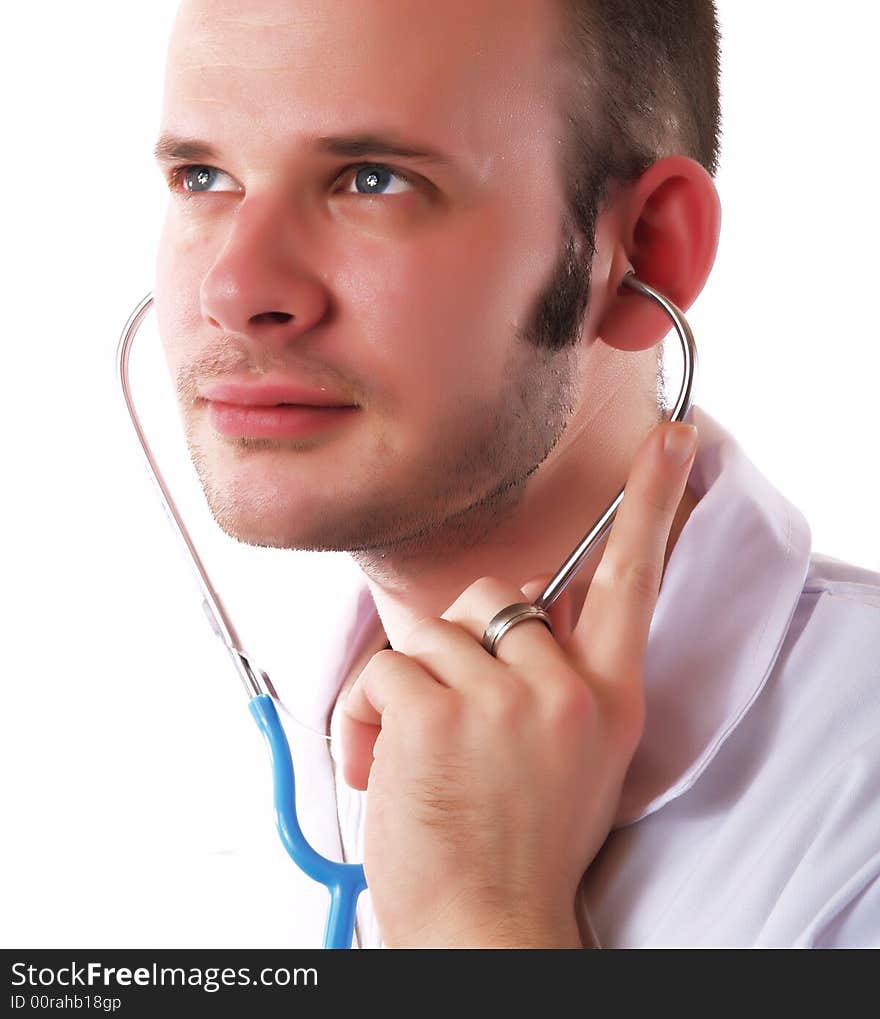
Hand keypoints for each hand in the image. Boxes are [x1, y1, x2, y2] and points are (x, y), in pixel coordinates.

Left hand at [340, 419, 698, 947]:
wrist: (488, 930)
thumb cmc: (516, 846)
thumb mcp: (572, 757)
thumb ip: (557, 680)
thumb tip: (516, 617)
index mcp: (609, 698)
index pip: (633, 581)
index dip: (651, 502)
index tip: (671, 439)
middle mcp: (567, 690)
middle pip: (498, 598)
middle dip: (461, 647)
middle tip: (454, 723)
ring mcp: (505, 699)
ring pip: (431, 635)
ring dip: (407, 693)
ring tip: (416, 760)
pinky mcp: (440, 711)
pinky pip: (384, 670)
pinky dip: (365, 718)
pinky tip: (382, 768)